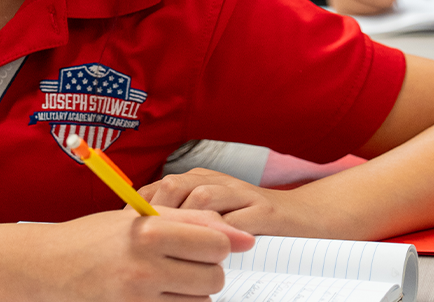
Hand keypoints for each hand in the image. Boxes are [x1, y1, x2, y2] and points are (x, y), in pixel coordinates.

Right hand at [28, 207, 253, 301]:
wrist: (48, 267)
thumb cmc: (94, 237)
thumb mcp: (140, 216)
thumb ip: (193, 221)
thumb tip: (245, 239)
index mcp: (149, 231)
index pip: (217, 243)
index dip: (217, 244)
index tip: (203, 244)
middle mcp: (146, 267)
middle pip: (214, 277)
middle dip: (206, 270)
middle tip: (182, 262)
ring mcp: (139, 297)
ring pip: (200, 301)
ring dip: (192, 291)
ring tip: (166, 278)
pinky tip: (157, 294)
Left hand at [140, 168, 317, 237]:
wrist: (305, 218)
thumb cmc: (252, 222)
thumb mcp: (215, 215)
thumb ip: (185, 218)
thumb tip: (142, 234)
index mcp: (203, 181)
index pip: (162, 186)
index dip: (142, 206)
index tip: (128, 229)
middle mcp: (220, 182)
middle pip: (178, 185)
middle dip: (158, 210)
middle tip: (147, 239)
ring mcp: (243, 194)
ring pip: (204, 197)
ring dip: (186, 221)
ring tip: (172, 245)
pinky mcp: (266, 211)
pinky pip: (238, 220)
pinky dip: (221, 235)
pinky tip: (209, 253)